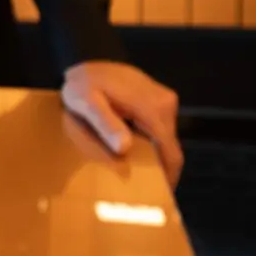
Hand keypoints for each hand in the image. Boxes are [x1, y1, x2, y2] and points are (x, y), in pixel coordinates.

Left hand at [61, 60, 182, 186]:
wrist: (87, 57)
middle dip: (157, 171)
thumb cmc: (84, 82)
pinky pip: (158, 131)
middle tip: (138, 191)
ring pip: (164, 142)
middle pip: (169, 149)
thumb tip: (125, 147)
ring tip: (132, 176)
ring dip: (152, 158)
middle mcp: (165, 104)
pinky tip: (131, 154)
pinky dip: (148, 146)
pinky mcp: (159, 103)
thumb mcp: (85, 101)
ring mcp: (164, 103)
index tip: (157, 198)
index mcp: (153, 107)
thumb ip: (104, 122)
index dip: (167, 178)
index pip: (170, 152)